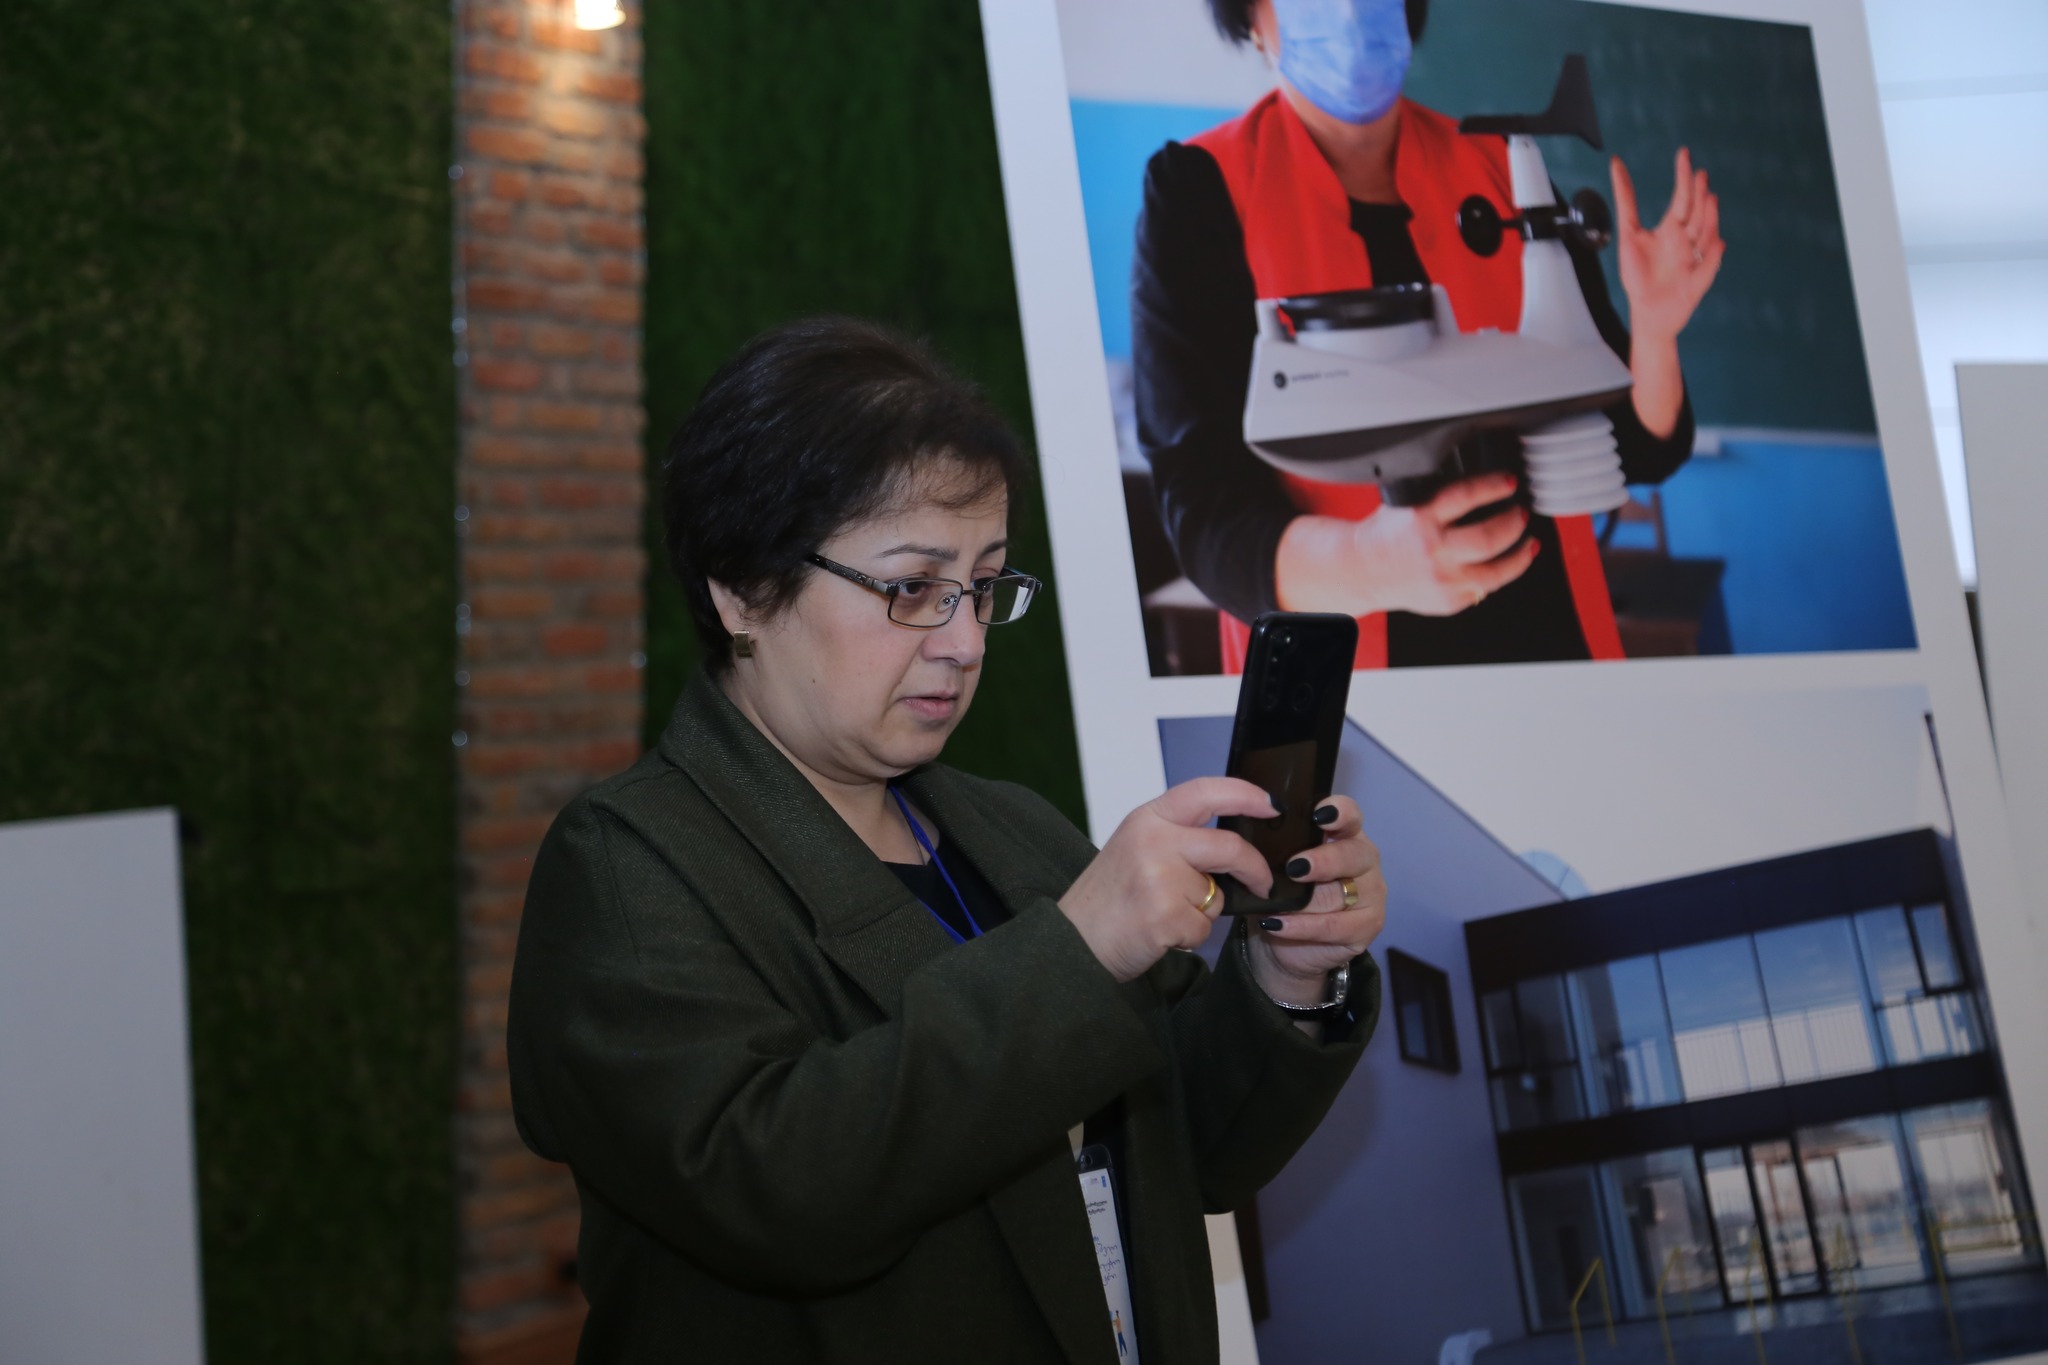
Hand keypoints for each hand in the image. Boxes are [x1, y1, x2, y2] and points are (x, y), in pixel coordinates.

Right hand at [1059, 777, 1276, 982]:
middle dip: (1254, 869)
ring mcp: (1159, 878)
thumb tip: (1234, 842)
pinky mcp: (1165, 916)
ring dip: (1203, 911)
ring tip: (1165, 913)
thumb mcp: (1136, 847)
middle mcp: (1153, 841)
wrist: (1073, 941)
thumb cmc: (1108, 898)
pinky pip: (1204, 928)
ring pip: (1217, 894)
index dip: (1246, 794)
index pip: (1206, 791)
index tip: (1271, 806)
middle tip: (1261, 883)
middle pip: (1229, 846)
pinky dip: (1190, 937)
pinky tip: (1161, 933)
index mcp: (1148, 819)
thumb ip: (1178, 837)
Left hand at [1245, 796, 1385, 1004]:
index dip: (1339, 812)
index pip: (1350, 814)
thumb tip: (1247, 837)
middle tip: (1295, 867)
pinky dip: (1304, 926)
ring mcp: (1371, 894)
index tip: (1317, 815)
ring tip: (1277, 903)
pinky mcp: (1367, 926)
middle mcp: (1363, 858)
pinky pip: (1336, 926)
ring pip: (1343, 893)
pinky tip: (1278, 924)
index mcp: (1344, 833)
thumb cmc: (1283, 889)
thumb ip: (1275, 847)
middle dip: (1324, 860)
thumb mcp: (1276, 863)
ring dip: (1307, 900)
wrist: (1285, 940)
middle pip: (1353, 854)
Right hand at [1277, 473, 1536, 616]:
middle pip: (1488, 537)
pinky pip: (1486, 588)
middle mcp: (1433, 550)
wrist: (1363, 571)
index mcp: (1421, 518)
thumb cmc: (1386, 537)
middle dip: (1514, 522)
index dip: (1494, 486)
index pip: (1466, 496)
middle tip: (1521, 512)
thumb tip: (1484, 487)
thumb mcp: (1405, 504)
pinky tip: (1508, 563)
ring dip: (1520, 554)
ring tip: (1527, 541)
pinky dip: (1502, 574)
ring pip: (1496, 571)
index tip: (1509, 482)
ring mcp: (1443, 579)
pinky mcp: (1449, 600)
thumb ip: (1439, 498)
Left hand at [1611, 147, 1723, 345]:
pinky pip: (1708, 265)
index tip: (1684, 154)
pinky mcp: (1699, 280)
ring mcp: (1696, 258)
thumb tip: (1616, 165)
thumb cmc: (1638, 276)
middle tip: (1697, 172)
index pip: (1680, 198)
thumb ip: (1626, 202)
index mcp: (1671, 230)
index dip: (1682, 177)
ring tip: (1708, 197)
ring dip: (1707, 217)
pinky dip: (1712, 255)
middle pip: (1694, 212)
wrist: (1647, 313)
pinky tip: (1717, 242)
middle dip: (1696, 194)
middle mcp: (1686, 241)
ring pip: (1704, 233)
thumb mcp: (1628, 235)